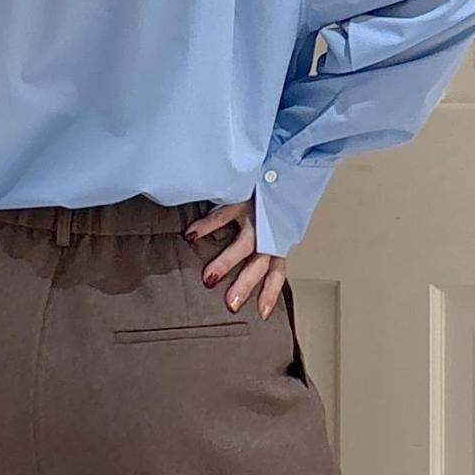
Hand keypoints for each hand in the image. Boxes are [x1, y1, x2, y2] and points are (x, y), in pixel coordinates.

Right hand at [183, 199, 287, 317]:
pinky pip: (224, 213)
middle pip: (259, 264)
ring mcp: (256, 215)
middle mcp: (268, 231)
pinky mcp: (243, 197)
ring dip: (226, 262)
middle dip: (245, 285)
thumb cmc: (272, 196)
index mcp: (276, 240)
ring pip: (244, 244)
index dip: (270, 292)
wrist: (282, 160)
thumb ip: (261, 242)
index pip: (277, 271)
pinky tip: (191, 236)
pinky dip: (208, 225)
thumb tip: (239, 268)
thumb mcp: (271, 222)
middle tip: (230, 305)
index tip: (262, 314)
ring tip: (208, 278)